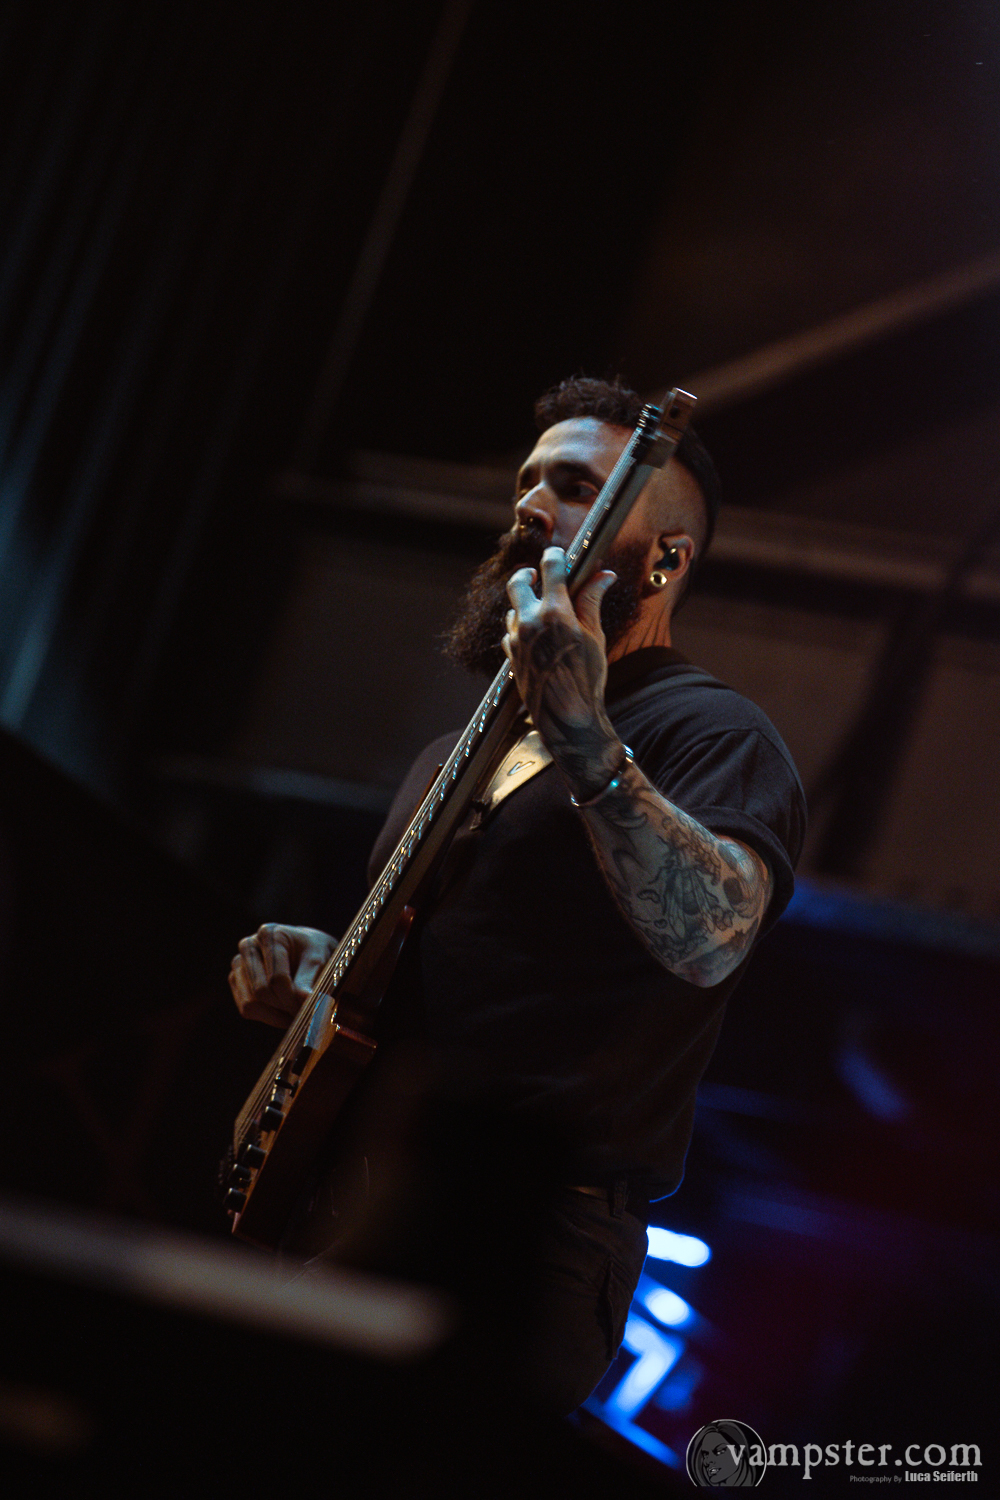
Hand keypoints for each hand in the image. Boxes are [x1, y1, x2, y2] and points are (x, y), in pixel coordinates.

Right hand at [229, 924, 335, 1027]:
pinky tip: (285, 1012)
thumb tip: (306, 1002)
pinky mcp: (236, 981)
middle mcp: (248, 946)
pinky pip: (247, 1010)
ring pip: (250, 1004)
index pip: (277, 978)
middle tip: (305, 1014)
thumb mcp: (318, 960)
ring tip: (297, 1013)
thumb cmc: (313, 951)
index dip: (294, 999)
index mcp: (269, 934)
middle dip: (285, 1007)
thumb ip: (309, 981)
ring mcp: (239, 964)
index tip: (311, 1009)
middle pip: (261, 991)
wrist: (306, 950)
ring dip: (276, 1016)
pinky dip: (267, 1017)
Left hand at [504, 546, 621, 795]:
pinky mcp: (510, 655)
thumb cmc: (587, 677)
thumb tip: (605, 574)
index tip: (559, 555)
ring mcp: (516, 639)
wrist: (566, 717)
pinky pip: (510, 632)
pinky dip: (521, 628)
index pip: (550, 568)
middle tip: (537, 575)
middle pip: (518, 582)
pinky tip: (537, 637)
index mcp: (555, 612)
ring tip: (544, 613)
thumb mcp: (594, 636)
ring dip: (526, 604)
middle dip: (529, 574)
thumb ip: (592, 601)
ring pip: (514, 608)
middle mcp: (529, 621)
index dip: (556, 556)